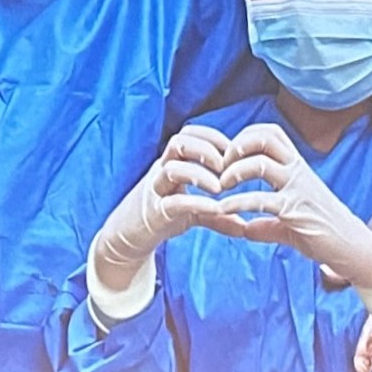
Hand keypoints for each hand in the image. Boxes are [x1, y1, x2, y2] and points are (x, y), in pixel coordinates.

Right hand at [89, 124, 239, 298]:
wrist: (128, 238)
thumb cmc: (161, 216)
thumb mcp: (192, 212)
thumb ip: (216, 215)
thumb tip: (244, 225)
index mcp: (171, 162)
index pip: (189, 133)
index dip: (212, 137)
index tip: (234, 151)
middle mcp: (161, 171)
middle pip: (179, 142)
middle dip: (206, 150)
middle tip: (226, 167)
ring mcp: (156, 191)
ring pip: (172, 168)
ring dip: (200, 174)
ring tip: (219, 188)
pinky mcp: (154, 213)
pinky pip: (173, 202)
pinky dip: (196, 202)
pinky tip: (215, 208)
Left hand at [202, 123, 371, 293]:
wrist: (351, 248)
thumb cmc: (324, 233)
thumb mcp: (290, 224)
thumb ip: (266, 224)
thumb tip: (245, 230)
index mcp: (297, 167)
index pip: (271, 132)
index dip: (245, 136)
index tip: (229, 156)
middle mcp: (298, 171)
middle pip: (265, 137)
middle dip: (238, 146)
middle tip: (221, 166)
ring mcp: (297, 189)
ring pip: (261, 163)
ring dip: (234, 171)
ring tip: (220, 187)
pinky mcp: (295, 210)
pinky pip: (261, 200)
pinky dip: (237, 203)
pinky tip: (223, 210)